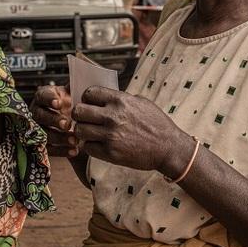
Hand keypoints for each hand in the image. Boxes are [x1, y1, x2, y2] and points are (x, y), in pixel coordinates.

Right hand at [30, 85, 78, 156]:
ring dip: (59, 137)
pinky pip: (48, 149)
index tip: (59, 103)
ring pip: (43, 134)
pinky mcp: (41, 144)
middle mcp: (37, 112)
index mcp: (44, 97)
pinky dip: (61, 151)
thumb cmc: (72, 105)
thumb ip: (75, 86)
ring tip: (74, 140)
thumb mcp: (73, 94)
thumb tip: (83, 76)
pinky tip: (73, 151)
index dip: (49, 99)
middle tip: (67, 124)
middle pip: (40, 115)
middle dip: (53, 120)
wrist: (76, 123)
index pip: (42, 95)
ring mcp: (37, 129)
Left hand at [72, 87, 194, 175]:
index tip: (90, 103)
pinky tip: (98, 144)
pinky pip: (88, 147)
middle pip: (79, 111)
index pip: (89, 93)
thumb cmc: (157, 123)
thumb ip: (122, 99)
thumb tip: (104, 97)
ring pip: (79, 130)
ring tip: (90, 133)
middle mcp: (113, 116)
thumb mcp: (142, 102)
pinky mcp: (111, 153)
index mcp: (120, 100)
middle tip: (84, 119)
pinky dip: (90, 146)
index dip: (86, 98)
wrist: (168, 147)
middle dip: (79, 115)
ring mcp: (110, 135)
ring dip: (83, 131)